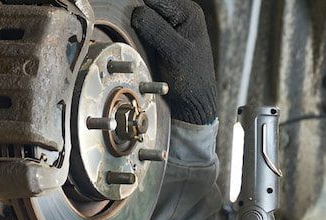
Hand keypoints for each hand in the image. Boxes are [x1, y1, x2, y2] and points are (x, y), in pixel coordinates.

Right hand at [131, 0, 216, 124]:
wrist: (193, 103)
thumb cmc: (192, 81)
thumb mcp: (175, 52)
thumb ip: (157, 29)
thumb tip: (136, 13)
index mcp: (188, 11)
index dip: (139, 11)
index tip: (133, 26)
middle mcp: (179, 13)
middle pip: (146, 6)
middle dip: (138, 19)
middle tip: (139, 39)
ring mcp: (169, 26)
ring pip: (142, 17)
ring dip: (136, 29)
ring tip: (143, 46)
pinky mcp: (160, 38)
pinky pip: (142, 30)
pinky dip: (137, 37)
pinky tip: (142, 49)